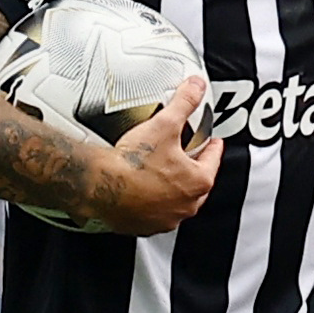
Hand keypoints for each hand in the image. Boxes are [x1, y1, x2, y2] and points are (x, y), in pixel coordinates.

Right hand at [82, 76, 223, 234]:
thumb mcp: (165, 124)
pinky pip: (153, 214)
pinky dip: (151, 203)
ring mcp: (165, 218)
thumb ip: (184, 103)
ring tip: (160, 172)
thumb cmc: (132, 164)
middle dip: (193, 168)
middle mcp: (186, 205)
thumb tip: (195, 87)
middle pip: (197, 182)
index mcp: (198, 182)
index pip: (214, 160)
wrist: (99, 186)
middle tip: (186, 156)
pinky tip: (140, 191)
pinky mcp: (143, 225)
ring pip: (176, 201)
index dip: (213, 146)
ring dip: (172, 188)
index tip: (212, 143)